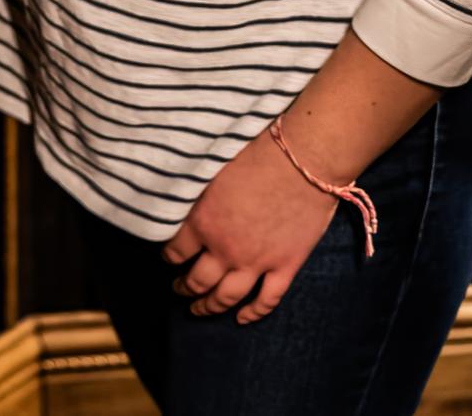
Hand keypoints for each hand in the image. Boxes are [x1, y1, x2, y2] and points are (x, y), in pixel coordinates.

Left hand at [161, 123, 342, 325]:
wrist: (304, 160)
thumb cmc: (256, 154)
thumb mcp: (212, 170)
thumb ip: (195, 194)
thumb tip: (178, 199)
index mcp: (203, 222)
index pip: (175, 251)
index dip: (168, 257)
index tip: (168, 259)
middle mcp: (225, 249)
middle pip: (197, 280)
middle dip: (183, 288)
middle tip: (178, 289)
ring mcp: (257, 262)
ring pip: (227, 297)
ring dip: (209, 306)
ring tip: (199, 309)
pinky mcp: (285, 265)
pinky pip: (267, 300)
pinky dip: (253, 313)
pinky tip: (241, 318)